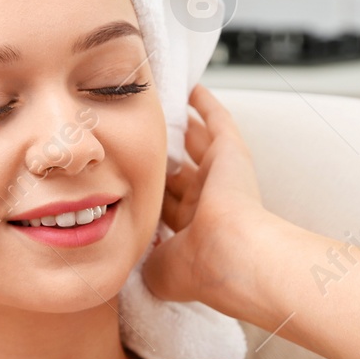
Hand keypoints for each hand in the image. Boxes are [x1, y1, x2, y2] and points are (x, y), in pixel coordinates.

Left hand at [142, 84, 265, 308]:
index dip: (149, 194)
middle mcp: (206, 202)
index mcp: (190, 231)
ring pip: (196, 144)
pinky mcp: (232, 152)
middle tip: (141, 137)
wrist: (230, 255)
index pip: (166, 206)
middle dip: (163, 158)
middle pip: (179, 172)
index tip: (129, 181)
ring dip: (182, 128)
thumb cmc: (197, 269)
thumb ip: (139, 254)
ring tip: (164, 108)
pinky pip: (216, 120)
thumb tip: (127, 249)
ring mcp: (220, 175)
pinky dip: (204, 104)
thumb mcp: (155, 269)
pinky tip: (190, 89)